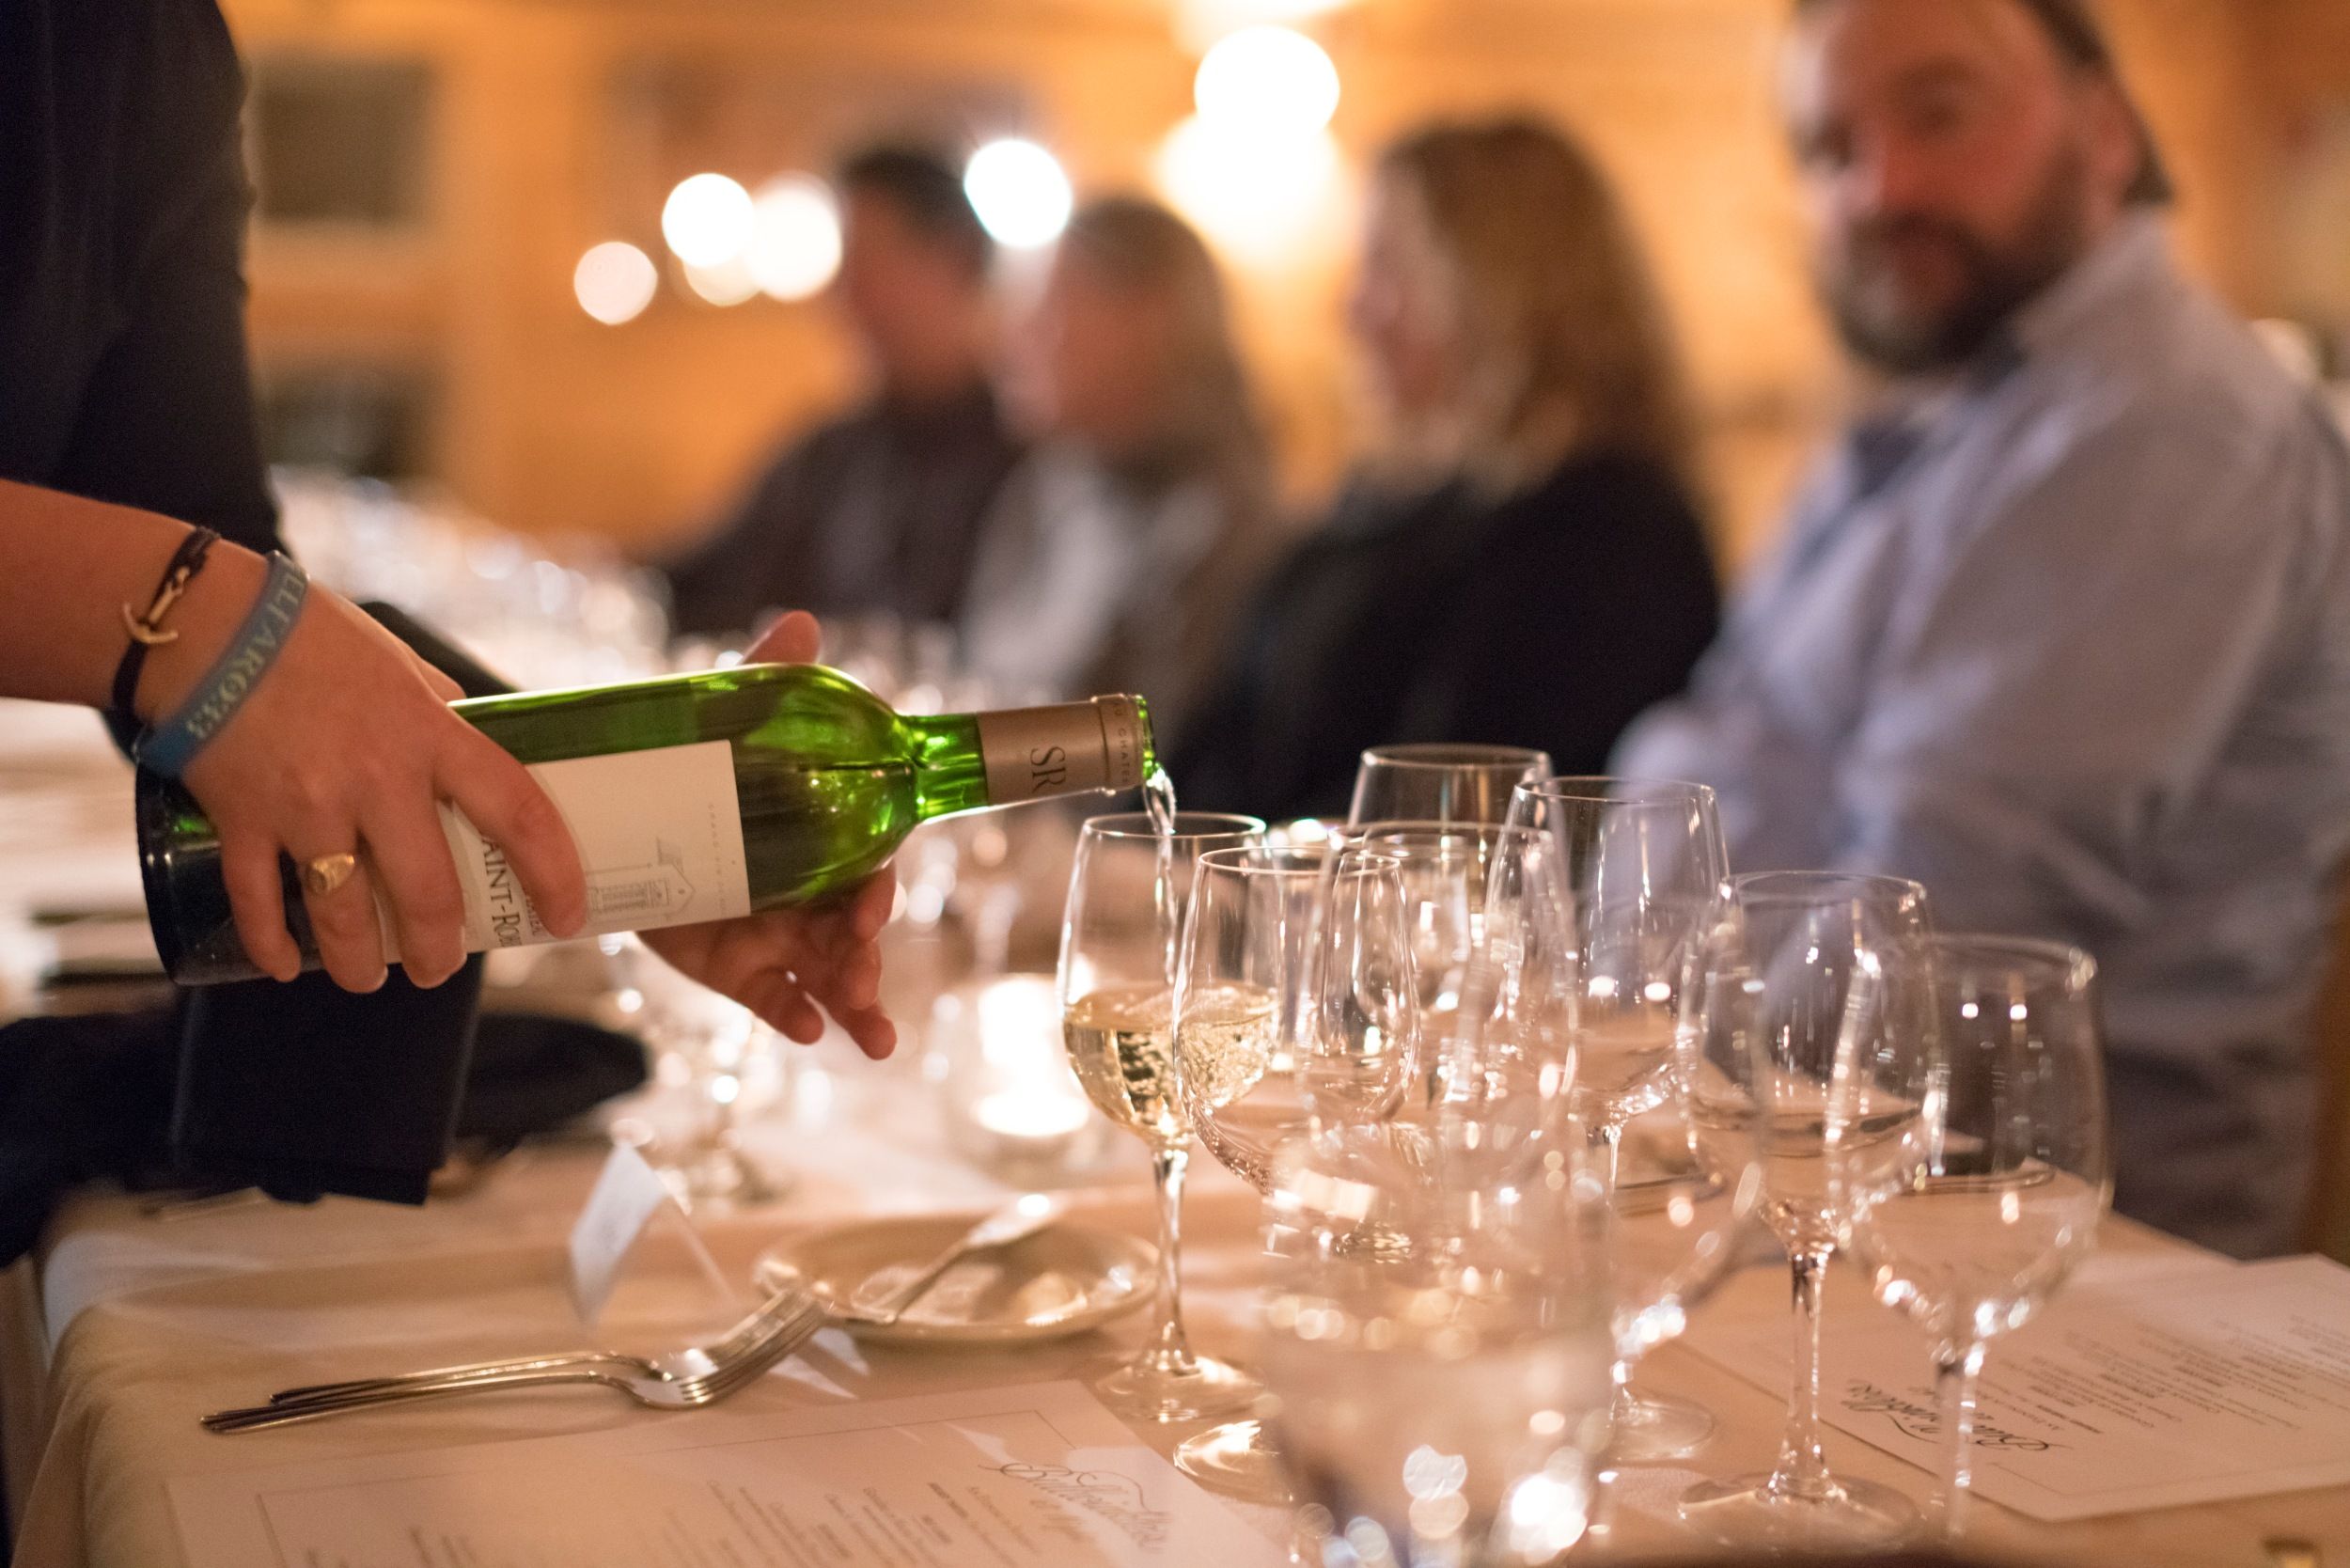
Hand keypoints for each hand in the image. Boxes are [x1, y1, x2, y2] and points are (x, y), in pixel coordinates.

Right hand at [171, 570, 585, 990]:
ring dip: (360, 961)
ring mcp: (307, 805)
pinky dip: (271, 941)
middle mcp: (376, 779)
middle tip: (442, 967)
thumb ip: (441, 711)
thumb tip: (475, 741)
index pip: (516, 812)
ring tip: (368, 979)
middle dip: (440, 948)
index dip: (552, 873)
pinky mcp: (242, 819)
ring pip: (344, 913)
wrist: (208, 622)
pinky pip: (258, 900)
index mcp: (430, 735)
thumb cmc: (313, 637)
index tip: (565, 915)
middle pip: (427, 892)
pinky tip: (284, 964)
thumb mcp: (402, 665)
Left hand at [639, 611, 898, 1059]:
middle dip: (868, 961)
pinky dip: (794, 1014)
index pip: (868, 869)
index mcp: (827, 840)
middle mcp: (813, 893)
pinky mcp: (738, 965)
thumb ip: (769, 680)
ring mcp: (779, 933)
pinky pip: (774, 996)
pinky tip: (811, 1032)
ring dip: (853, 1003)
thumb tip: (800, 623)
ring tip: (867, 1033)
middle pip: (855, 934)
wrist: (634, 811)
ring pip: (829, 975)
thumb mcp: (733, 721)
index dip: (876, 892)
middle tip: (864, 980)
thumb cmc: (705, 764)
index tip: (871, 909)